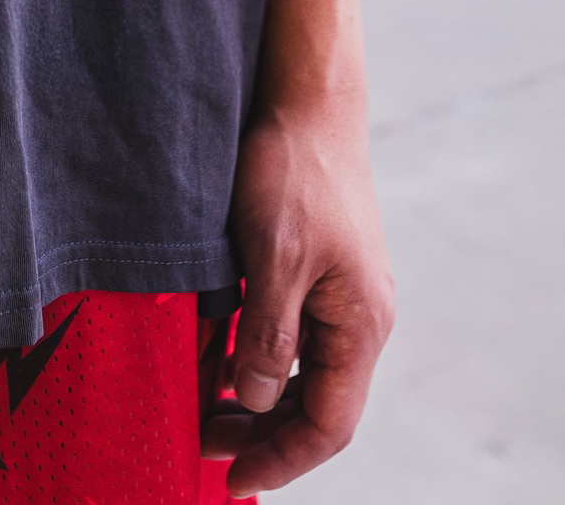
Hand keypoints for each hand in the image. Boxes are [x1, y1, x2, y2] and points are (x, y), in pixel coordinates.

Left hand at [200, 103, 394, 494]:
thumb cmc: (294, 172)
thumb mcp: (274, 257)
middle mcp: (358, 315)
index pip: (328, 422)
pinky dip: (257, 350)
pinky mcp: (317, 263)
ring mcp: (341, 289)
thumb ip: (268, 336)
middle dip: (265, 432)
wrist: (306, 97)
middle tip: (204, 441)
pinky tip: (218, 347)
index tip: (230, 479)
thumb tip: (258, 402)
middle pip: (318, 401)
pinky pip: (292, 327)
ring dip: (259, 393)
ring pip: (303, 366)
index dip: (282, 458)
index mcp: (360, 323)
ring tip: (206, 404)